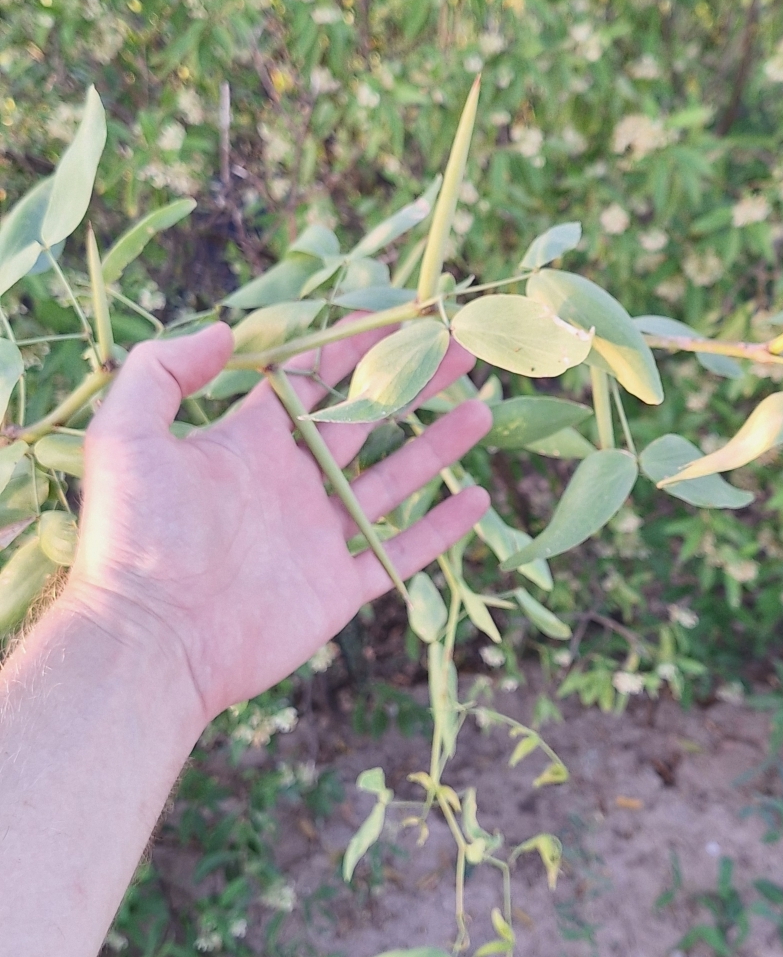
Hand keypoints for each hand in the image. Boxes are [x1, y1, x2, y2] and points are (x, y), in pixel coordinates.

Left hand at [64, 320, 490, 728]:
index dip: (352, 347)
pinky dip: (441, 530)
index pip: (311, 381)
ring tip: (482, 408)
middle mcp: (290, 483)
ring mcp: (316, 536)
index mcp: (248, 443)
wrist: (149, 640)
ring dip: (438, 444)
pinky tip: (479, 499)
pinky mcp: (335, 588)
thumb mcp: (126, 436)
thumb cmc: (132, 538)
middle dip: (410, 380)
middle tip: (457, 346)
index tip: (397, 315)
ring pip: (394, 480)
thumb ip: (164, 371)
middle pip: (364, 418)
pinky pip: (398, 554)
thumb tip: (226, 330)